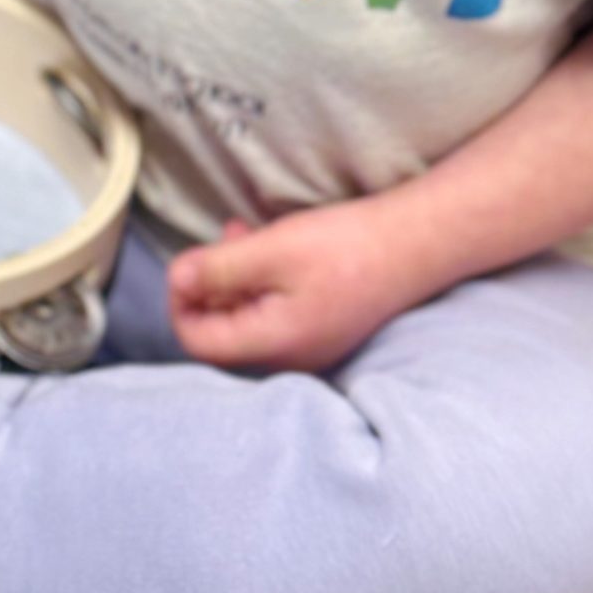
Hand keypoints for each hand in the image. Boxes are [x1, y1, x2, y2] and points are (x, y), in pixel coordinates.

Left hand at [166, 197, 426, 373]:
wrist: (417, 244)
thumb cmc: (348, 247)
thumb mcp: (272, 251)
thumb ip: (218, 270)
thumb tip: (175, 280)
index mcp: (274, 344)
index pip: (199, 342)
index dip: (180, 303)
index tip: (186, 264)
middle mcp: (290, 357)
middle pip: (223, 333)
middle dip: (208, 286)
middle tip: (217, 242)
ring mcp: (310, 345)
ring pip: (248, 318)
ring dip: (234, 279)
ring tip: (241, 235)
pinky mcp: (325, 328)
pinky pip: (275, 313)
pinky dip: (261, 282)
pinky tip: (270, 248)